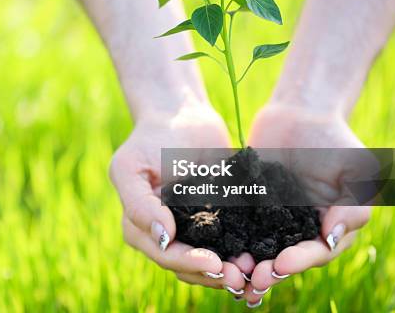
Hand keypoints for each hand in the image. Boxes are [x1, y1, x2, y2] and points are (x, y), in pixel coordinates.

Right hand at [110, 104, 250, 293]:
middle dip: (215, 274)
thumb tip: (163, 238)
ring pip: (212, 262)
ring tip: (255, 270)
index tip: (215, 263)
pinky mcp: (220, 220)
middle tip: (242, 277)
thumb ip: (138, 204)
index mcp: (140, 228)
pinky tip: (264, 254)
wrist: (181, 116)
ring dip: (233, 270)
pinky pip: (232, 242)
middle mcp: (166, 236)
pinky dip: (246, 250)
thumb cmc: (149, 139)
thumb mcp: (130, 166)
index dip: (189, 262)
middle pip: (190, 267)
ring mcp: (194, 230)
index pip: (165, 254)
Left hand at [239, 104, 371, 304]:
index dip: (299, 261)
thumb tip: (331, 238)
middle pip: (283, 257)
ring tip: (231, 268)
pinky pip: (234, 222)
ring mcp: (270, 217)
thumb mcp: (356, 171)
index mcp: (325, 227)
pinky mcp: (246, 204)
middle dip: (268, 270)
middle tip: (251, 279)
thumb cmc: (334, 140)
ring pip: (256, 246)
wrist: (299, 112)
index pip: (315, 252)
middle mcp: (296, 228)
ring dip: (244, 260)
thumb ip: (351, 206)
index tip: (281, 264)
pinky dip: (224, 234)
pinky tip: (211, 241)